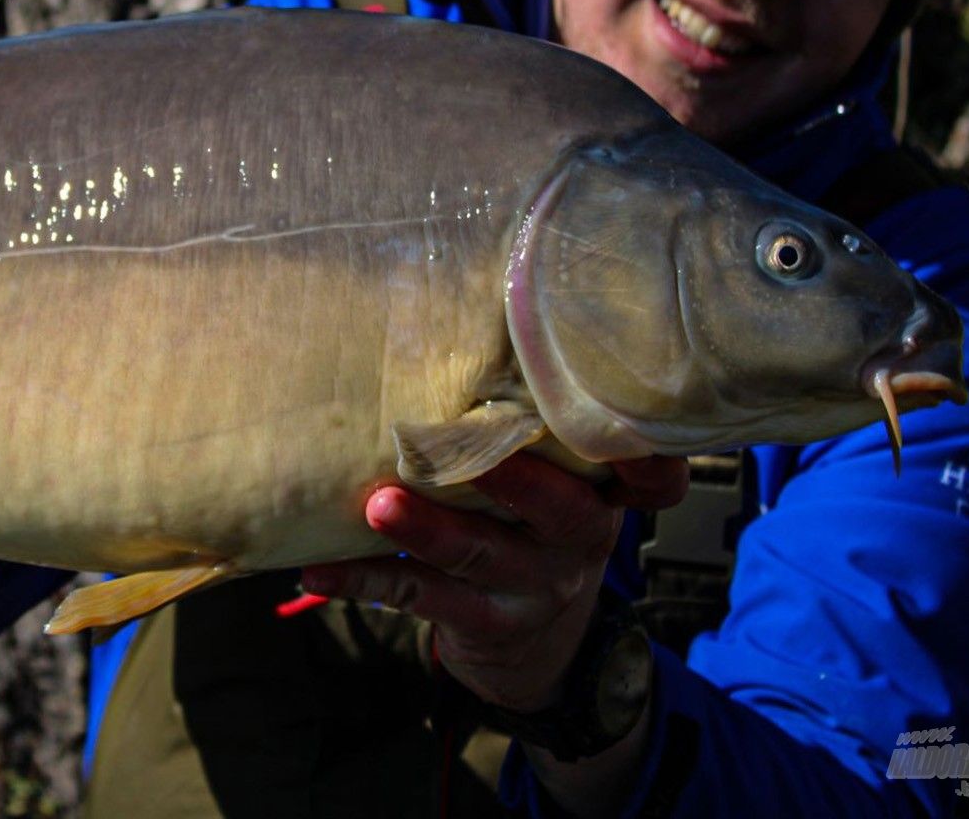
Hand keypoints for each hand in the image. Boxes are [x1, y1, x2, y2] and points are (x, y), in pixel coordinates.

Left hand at [299, 454, 686, 713]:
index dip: (650, 464)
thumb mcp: (555, 485)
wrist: (532, 645)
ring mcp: (533, 587)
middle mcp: (578, 539)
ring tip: (376, 505)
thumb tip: (455, 322)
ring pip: (477, 554)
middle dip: (506, 477)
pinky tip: (318, 569)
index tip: (626, 435)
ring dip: (423, 529)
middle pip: (553, 509)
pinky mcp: (483, 622)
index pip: (650, 480)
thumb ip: (531, 430)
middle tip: (448, 444)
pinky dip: (362, 580)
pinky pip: (417, 596)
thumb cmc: (527, 525)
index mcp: (600, 492)